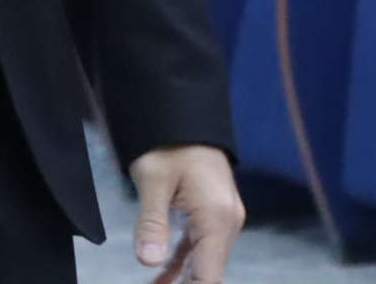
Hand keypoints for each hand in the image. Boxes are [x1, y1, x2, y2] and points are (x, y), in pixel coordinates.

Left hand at [130, 144, 243, 280]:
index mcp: (217, 219)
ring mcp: (221, 218)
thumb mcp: (153, 180)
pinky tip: (161, 277)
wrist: (184, 109)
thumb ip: (151, 222)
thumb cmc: (169, 143)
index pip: (209, 276)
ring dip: (182, 279)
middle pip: (209, 272)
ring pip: (203, 261)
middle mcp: (227, 223)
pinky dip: (182, 263)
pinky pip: (198, 246)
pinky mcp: (211, 212)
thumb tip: (148, 262)